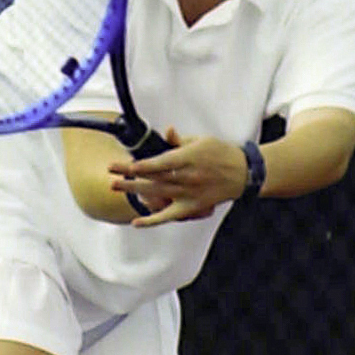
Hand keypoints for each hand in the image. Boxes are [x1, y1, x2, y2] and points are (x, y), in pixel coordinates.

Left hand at [108, 128, 247, 227]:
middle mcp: (187, 178)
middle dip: (130, 175)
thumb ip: (180, 140)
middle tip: (111, 172)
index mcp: (189, 158)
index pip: (160, 164)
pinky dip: (153, 221)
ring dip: (135, 191)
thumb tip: (167, 130)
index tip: (126, 165)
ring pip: (157, 194)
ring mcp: (189, 195)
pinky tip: (136, 223)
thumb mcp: (202, 140)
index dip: (142, 166)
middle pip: (154, 178)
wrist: (243, 173)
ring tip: (115, 186)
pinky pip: (169, 216)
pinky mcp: (192, 208)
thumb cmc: (222, 153)